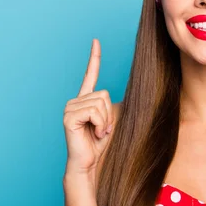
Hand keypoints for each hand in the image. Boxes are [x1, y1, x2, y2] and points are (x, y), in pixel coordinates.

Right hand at [63, 39, 114, 174]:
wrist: (91, 164)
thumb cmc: (103, 144)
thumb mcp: (114, 119)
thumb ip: (116, 104)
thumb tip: (137, 92)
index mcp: (86, 99)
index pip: (91, 74)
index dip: (94, 57)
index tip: (96, 40)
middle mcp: (76, 100)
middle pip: (104, 94)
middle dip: (109, 114)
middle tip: (102, 129)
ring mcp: (70, 107)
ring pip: (100, 102)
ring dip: (105, 121)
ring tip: (97, 133)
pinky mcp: (68, 117)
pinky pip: (94, 111)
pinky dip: (99, 125)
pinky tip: (93, 134)